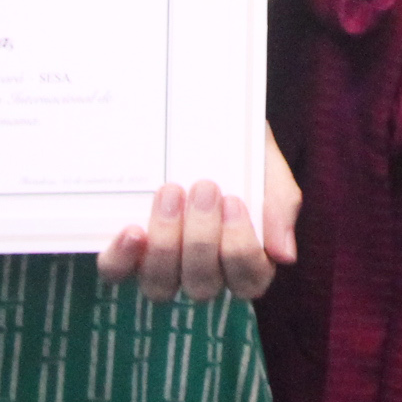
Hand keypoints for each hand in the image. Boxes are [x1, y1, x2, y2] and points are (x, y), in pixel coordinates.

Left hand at [99, 132, 298, 303]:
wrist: (199, 114)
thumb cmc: (238, 148)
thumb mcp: (265, 165)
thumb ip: (279, 205)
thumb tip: (284, 256)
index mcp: (244, 260)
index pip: (248, 281)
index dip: (240, 250)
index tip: (234, 201)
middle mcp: (202, 272)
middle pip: (202, 286)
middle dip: (201, 240)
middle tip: (204, 187)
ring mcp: (161, 266)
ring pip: (160, 287)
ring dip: (166, 244)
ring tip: (169, 193)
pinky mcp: (126, 253)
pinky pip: (117, 273)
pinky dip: (122, 259)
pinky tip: (132, 231)